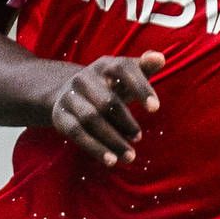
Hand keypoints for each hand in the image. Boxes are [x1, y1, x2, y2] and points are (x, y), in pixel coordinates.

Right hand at [49, 51, 165, 165]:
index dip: (140, 88)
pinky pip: (77, 133)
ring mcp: (70, 96)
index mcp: (105, 65)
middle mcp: (85, 78)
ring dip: (113, 140)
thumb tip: (159, 58)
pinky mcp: (60, 115)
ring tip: (130, 156)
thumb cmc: (111, 85)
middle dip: (125, 122)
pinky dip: (95, 148)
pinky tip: (111, 160)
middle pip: (107, 101)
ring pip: (92, 119)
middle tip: (139, 138)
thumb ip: (145, 67)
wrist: (71, 92)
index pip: (123, 69)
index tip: (155, 109)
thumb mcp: (127, 75)